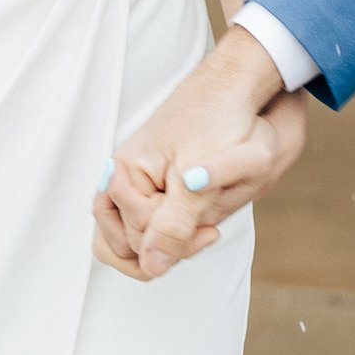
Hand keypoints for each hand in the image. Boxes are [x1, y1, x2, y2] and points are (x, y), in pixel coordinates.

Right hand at [92, 25, 307, 279]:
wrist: (233, 87)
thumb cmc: (218, 122)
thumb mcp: (199, 181)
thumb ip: (174, 224)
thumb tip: (151, 267)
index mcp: (124, 172)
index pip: (135, 238)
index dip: (174, 240)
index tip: (209, 227)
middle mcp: (121, 177)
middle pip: (126, 243)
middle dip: (166, 244)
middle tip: (205, 228)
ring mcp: (133, 180)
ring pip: (131, 237)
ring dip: (165, 240)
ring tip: (200, 228)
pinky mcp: (149, 182)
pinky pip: (146, 221)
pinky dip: (168, 228)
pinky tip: (196, 221)